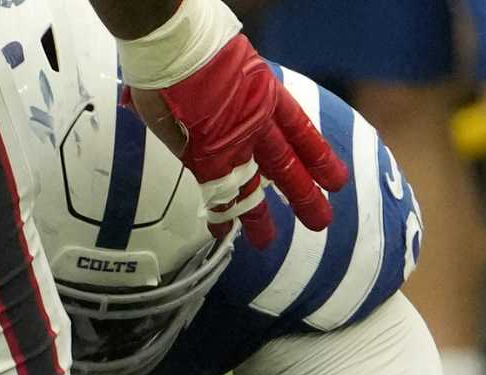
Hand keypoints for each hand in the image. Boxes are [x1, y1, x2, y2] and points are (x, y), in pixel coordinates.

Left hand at [117, 0, 347, 248]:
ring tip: (325, 208)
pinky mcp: (267, 91)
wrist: (171, 32)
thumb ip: (184, 145)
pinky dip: (311, 147)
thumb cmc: (160, 71)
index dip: (226, 215)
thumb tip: (202, 162)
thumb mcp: (159, 119)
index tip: (225, 232)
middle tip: (296, 231)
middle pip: (260, 185)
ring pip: (285, 159)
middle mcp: (238, 137)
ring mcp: (256, 116)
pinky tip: (326, 164)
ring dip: (305, 187)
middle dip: (273, 213)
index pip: (223, 193)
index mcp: (206, 149)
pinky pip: (295, 124)